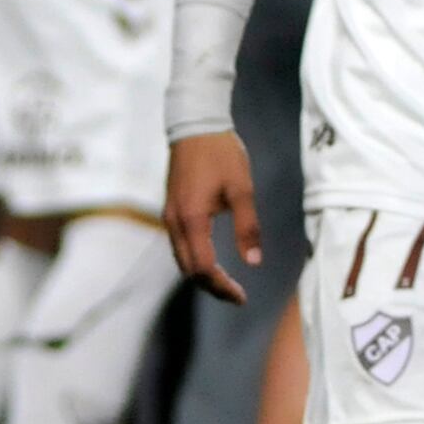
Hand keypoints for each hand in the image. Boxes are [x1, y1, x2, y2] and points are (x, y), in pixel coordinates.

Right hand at [165, 133, 261, 300]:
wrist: (195, 126)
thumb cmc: (221, 154)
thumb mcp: (242, 189)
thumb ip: (247, 227)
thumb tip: (253, 262)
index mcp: (192, 219)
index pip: (203, 267)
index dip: (222, 287)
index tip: (242, 297)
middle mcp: (174, 223)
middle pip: (188, 269)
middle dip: (212, 287)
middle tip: (237, 296)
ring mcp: (169, 216)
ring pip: (181, 259)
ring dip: (202, 276)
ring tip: (227, 285)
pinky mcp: (171, 210)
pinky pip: (179, 246)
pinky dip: (194, 261)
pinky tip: (212, 263)